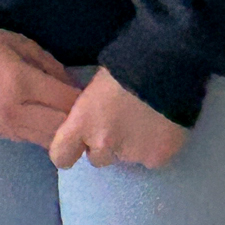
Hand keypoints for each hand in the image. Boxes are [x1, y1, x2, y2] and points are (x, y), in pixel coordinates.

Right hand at [0, 18, 81, 149]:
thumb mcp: (21, 43)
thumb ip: (52, 67)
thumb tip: (76, 90)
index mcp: (19, 84)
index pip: (67, 105)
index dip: (87, 103)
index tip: (98, 96)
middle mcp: (12, 113)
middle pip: (61, 132)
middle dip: (79, 123)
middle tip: (89, 111)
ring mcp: (1, 127)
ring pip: (46, 142)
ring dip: (62, 132)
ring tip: (70, 117)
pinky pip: (29, 139)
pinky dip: (43, 131)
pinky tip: (46, 116)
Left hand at [47, 68, 187, 172]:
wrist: (164, 67)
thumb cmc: (124, 65)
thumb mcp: (95, 84)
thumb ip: (89, 109)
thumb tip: (90, 119)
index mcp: (82, 123)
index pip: (60, 155)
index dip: (67, 151)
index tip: (75, 145)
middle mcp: (103, 145)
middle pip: (96, 158)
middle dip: (104, 145)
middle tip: (118, 123)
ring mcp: (131, 155)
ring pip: (125, 159)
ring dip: (130, 145)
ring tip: (144, 119)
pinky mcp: (157, 159)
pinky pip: (151, 159)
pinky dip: (154, 147)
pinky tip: (161, 126)